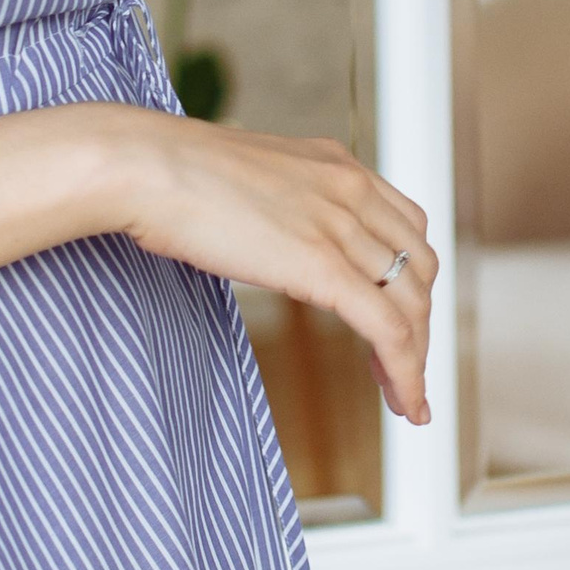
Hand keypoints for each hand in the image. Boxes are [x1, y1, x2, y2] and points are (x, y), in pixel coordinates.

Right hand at [120, 117, 439, 423]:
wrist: (150, 166)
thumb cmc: (176, 176)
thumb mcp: (252, 182)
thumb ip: (281, 206)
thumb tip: (273, 235)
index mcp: (338, 166)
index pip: (408, 229)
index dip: (412, 283)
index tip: (399, 322)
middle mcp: (352, 189)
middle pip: (419, 269)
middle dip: (419, 325)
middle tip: (403, 371)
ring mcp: (340, 225)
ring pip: (410, 304)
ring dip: (416, 358)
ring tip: (406, 400)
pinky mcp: (321, 264)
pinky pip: (386, 328)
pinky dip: (405, 372)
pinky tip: (404, 403)